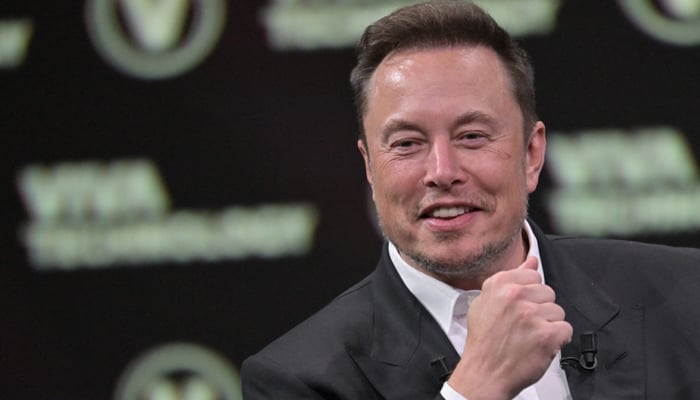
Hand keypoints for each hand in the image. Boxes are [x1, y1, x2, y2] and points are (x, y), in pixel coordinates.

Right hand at [447, 257, 572, 398]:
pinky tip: (539, 345)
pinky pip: (566, 329)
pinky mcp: (546, 335)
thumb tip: (531, 260)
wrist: (484, 374)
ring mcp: (531, 315)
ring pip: (558, 311)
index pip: (533, 275)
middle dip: (540, 309)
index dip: (530, 293)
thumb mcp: (485, 302)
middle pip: (548, 292)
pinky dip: (556, 340)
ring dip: (548, 325)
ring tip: (529, 337)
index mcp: (500, 285)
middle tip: (523, 326)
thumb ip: (510, 278)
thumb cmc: (484, 342)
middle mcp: (515, 296)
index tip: (521, 306)